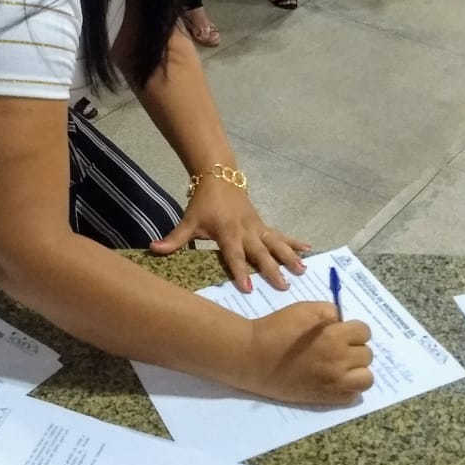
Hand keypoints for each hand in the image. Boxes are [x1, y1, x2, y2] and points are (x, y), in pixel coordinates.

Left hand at [148, 176, 309, 291]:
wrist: (219, 176)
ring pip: (276, 243)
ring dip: (289, 256)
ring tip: (302, 270)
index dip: (240, 271)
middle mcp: (246, 231)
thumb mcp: (188, 220)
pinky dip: (295, 242)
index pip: (234, 255)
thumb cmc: (203, 203)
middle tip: (284, 286)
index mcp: (227, 232)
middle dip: (272, 269)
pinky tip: (309, 250)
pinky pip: (281, 234)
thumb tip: (154, 250)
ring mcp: (257, 227)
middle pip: (260, 252)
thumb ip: (175, 238)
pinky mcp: (263, 224)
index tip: (249, 288)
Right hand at [242, 303, 373, 404]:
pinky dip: (348, 387)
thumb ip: (329, 312)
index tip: (340, 330)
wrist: (253, 357)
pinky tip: (335, 379)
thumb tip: (343, 322)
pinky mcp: (326, 399)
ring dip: (357, 370)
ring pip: (366, 378)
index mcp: (335, 337)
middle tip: (337, 347)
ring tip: (341, 365)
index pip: (364, 332)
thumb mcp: (305, 309)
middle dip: (354, 347)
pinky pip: (353, 396)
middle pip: (367, 354)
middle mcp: (339, 362)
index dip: (352, 329)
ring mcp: (334, 384)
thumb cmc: (276, 329)